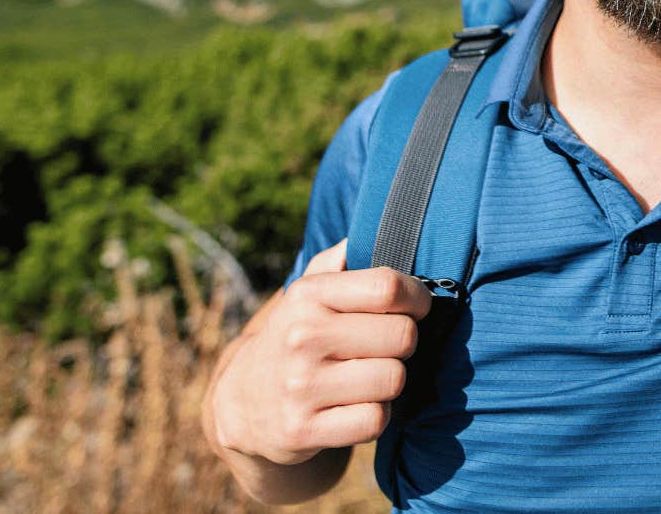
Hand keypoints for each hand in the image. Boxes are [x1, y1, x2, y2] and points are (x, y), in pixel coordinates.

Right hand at [208, 239, 430, 464]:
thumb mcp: (305, 294)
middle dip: (404, 344)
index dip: (417, 297)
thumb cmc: (294, 337)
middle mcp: (302, 337)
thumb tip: (372, 231)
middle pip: (402, 337)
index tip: (416, 307)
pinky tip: (356, 406)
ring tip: (368, 377)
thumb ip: (337, 261)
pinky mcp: (303, 430)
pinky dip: (376, 415)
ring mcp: (301, 386)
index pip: (387, 287)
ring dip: (390, 381)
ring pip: (393, 380)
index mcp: (308, 296)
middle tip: (384, 348)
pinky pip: (375, 420)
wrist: (243, 402)